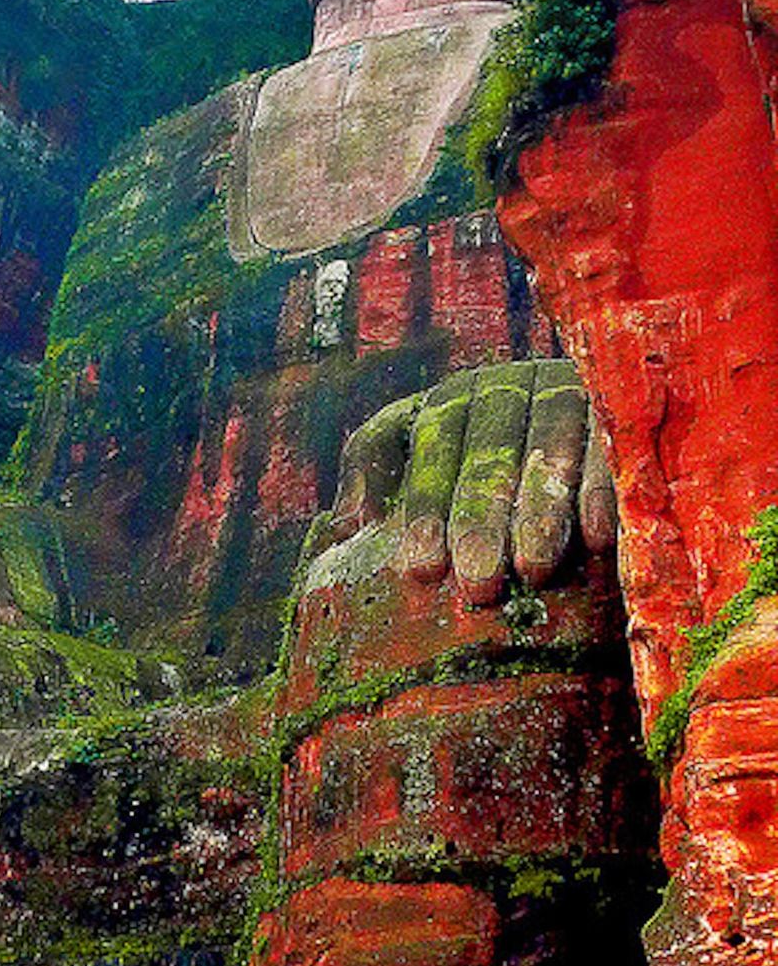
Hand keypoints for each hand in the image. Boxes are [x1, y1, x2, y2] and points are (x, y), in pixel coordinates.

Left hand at [330, 359, 616, 606]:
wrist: (584, 430)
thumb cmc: (485, 466)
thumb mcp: (423, 456)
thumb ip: (379, 472)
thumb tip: (345, 526)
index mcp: (455, 398)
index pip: (431, 443)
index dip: (425, 504)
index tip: (420, 567)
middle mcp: (509, 386)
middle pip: (488, 446)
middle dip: (481, 515)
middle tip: (477, 580)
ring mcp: (566, 390)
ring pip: (550, 444)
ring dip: (541, 507)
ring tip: (533, 568)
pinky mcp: (619, 408)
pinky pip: (611, 447)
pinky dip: (602, 490)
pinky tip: (595, 538)